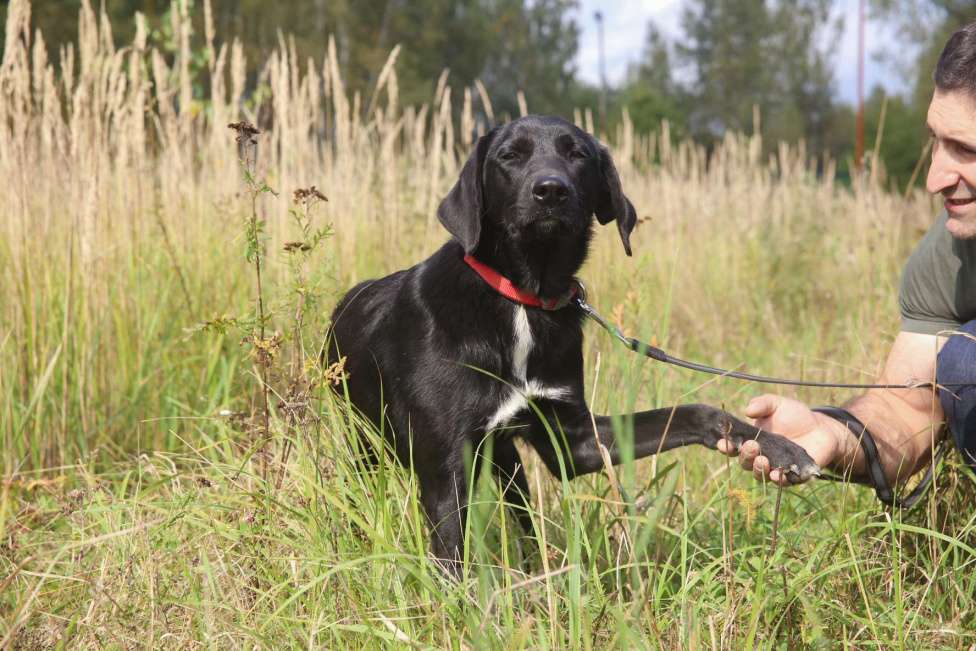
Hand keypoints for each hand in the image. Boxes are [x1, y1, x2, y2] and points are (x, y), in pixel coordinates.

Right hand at [716, 394, 850, 485]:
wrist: (822, 428)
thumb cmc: (795, 415)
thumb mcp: (777, 404)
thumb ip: (762, 404)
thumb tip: (748, 410)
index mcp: (751, 440)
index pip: (734, 446)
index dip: (726, 446)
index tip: (724, 443)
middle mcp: (760, 456)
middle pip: (745, 462)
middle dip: (745, 456)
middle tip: (751, 446)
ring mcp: (775, 468)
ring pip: (760, 474)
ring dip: (758, 469)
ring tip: (762, 460)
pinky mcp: (792, 477)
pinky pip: (782, 483)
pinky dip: (778, 480)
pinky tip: (777, 474)